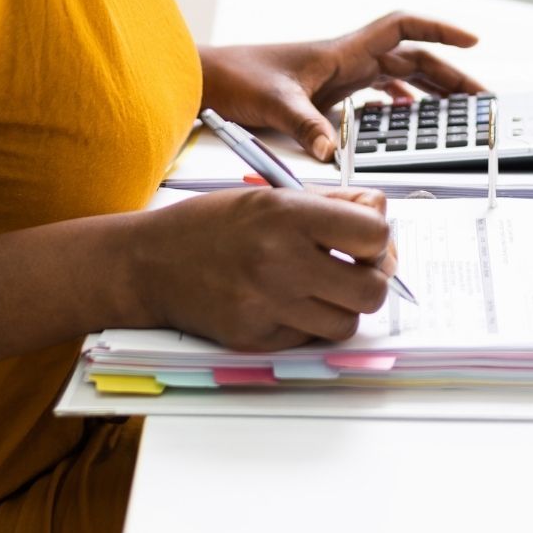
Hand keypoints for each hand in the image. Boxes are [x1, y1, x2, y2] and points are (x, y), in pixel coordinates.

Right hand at [130, 186, 397, 350]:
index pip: (374, 234)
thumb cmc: (213, 224)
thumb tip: (382, 217)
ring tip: (322, 287)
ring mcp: (267, 306)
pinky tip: (290, 301)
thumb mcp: (272, 192)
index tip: (366, 237)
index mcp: (288, 216)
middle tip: (355, 268)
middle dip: (372, 277)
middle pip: (372, 288)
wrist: (150, 262)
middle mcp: (280, 262)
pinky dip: (310, 324)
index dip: (379, 236)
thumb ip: (333, 203)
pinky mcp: (256, 340)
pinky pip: (310, 340)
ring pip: (347, 323)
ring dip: (343, 306)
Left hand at [200, 14, 483, 162]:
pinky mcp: (328, 95)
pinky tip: (407, 119)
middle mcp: (347, 60)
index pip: (403, 28)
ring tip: (456, 109)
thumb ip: (305, 127)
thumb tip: (331, 153)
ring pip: (398, 76)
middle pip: (412, 58)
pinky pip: (376, 93)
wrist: (207, 80)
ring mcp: (339, 77)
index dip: (440, 30)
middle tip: (479, 96)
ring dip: (429, 89)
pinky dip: (398, 103)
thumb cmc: (235, 78)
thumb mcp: (274, 103)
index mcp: (342, 52)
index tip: (473, 41)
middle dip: (449, 73)